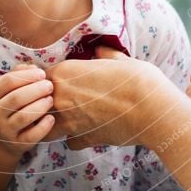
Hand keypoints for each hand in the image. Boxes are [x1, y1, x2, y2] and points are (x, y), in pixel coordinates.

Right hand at [0, 64, 54, 159]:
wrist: (5, 138)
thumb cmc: (12, 106)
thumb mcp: (10, 89)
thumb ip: (19, 74)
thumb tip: (33, 67)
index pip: (8, 81)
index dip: (27, 75)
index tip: (42, 74)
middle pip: (16, 98)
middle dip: (36, 89)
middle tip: (50, 86)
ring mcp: (5, 130)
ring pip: (24, 116)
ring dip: (40, 106)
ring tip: (50, 99)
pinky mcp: (17, 143)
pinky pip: (32, 135)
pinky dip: (44, 126)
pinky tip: (51, 118)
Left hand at [47, 47, 184, 149]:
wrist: (152, 109)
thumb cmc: (137, 79)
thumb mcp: (120, 59)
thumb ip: (105, 54)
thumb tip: (101, 49)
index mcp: (65, 72)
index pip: (40, 76)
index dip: (50, 79)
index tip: (63, 81)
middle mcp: (60, 97)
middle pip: (38, 102)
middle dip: (48, 102)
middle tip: (68, 99)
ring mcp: (69, 121)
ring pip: (47, 126)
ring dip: (56, 123)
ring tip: (73, 117)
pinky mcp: (82, 138)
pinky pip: (70, 141)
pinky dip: (76, 138)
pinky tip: (88, 132)